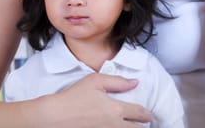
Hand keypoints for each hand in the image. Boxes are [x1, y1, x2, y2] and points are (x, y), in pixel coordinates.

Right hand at [37, 73, 151, 126]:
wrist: (56, 115)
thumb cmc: (73, 97)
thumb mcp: (95, 81)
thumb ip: (117, 81)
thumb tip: (134, 82)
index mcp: (116, 109)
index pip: (140, 113)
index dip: (147, 114)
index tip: (148, 115)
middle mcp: (115, 125)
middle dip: (142, 126)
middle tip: (142, 123)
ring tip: (130, 126)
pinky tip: (114, 127)